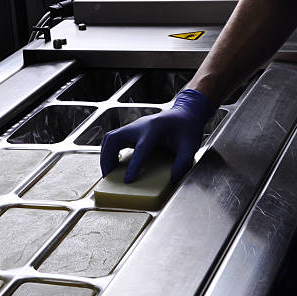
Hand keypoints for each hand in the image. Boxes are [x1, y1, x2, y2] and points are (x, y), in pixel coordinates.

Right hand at [100, 89, 216, 183]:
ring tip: (108, 171)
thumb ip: (183, 162)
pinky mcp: (131, 131)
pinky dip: (109, 152)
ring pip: (110, 138)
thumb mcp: (191, 145)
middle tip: (109, 175)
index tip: (127, 180)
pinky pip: (114, 139)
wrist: (185, 113)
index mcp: (155, 129)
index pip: (141, 149)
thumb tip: (172, 179)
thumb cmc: (187, 128)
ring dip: (105, 155)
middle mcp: (140, 126)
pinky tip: (114, 164)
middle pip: (114, 138)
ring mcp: (133, 127)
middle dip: (108, 158)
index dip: (133, 165)